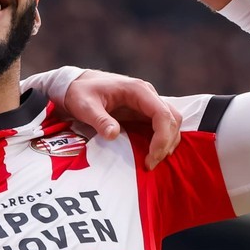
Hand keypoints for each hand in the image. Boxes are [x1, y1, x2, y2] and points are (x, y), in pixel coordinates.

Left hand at [62, 70, 181, 169]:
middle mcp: (147, 94)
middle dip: (166, 143)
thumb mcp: (85, 106)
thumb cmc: (80, 93)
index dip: (162, 137)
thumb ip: (100, 120)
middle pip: (173, 118)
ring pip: (171, 122)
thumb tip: (113, 135)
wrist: (77, 85)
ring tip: (151, 162)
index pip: (162, 113)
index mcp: (137, 90)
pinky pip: (162, 125)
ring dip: (167, 143)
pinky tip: (151, 154)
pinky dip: (162, 140)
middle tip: (150, 164)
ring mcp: (147, 103)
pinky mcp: (144, 111)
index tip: (151, 156)